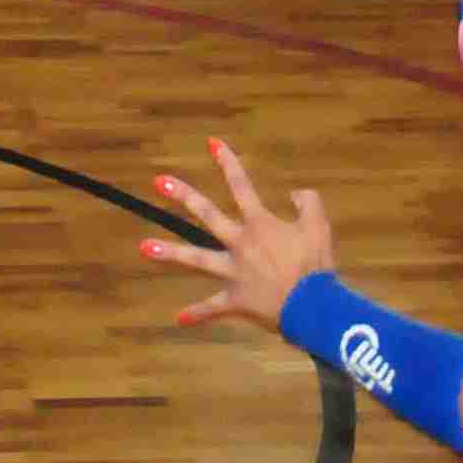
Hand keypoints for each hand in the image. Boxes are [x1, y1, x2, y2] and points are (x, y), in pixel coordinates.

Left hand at [141, 137, 336, 331]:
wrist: (312, 306)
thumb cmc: (314, 265)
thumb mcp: (319, 226)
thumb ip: (308, 202)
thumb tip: (295, 192)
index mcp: (260, 224)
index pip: (241, 186)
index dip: (228, 163)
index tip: (211, 143)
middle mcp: (240, 243)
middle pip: (207, 214)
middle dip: (183, 196)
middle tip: (159, 181)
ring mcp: (233, 272)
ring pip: (196, 259)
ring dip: (169, 253)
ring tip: (143, 247)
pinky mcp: (235, 299)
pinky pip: (212, 308)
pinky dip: (198, 314)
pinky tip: (179, 319)